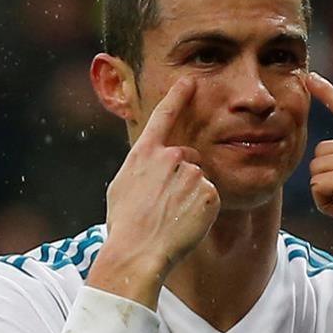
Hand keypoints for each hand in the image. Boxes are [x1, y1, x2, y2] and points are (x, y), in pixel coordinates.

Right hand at [86, 77, 220, 308]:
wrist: (137, 252)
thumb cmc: (124, 226)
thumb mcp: (122, 188)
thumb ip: (141, 168)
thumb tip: (150, 166)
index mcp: (144, 154)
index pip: (164, 116)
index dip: (178, 96)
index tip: (190, 80)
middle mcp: (169, 157)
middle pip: (188, 158)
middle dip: (182, 178)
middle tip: (165, 207)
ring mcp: (191, 173)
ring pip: (199, 179)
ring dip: (191, 196)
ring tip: (171, 217)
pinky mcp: (208, 191)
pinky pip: (211, 197)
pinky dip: (202, 211)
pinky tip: (185, 223)